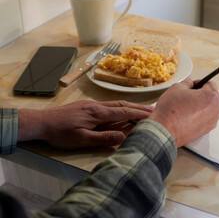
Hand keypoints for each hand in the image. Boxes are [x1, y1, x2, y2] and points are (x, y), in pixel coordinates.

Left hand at [18, 100, 152, 148]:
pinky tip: (121, 110)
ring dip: (130, 106)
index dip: (138, 114)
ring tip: (141, 109)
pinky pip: (109, 105)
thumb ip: (103, 137)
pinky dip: (120, 107)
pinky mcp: (86, 106)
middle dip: (138, 108)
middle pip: (122, 105)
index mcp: (98, 113)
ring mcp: (91, 105)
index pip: (123, 112)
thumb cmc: (60, 133)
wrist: (42, 122)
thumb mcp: (81, 139)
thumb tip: (123, 136)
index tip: (152, 115)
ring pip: (115, 104)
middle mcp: (97, 106)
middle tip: (153, 110)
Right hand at [148, 78, 218, 146]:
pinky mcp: (206, 130)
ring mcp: (212, 122)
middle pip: (210, 96)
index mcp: (211, 97)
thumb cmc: (171, 110)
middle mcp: (216, 110)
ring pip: (208, 108)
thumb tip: (190, 84)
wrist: (165, 130)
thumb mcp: (177, 87)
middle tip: (187, 96)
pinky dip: (198, 116)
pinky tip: (187, 116)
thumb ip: (187, 82)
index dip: (198, 82)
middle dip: (200, 94)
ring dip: (199, 105)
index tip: (191, 85)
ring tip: (186, 107)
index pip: (210, 83)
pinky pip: (205, 118)